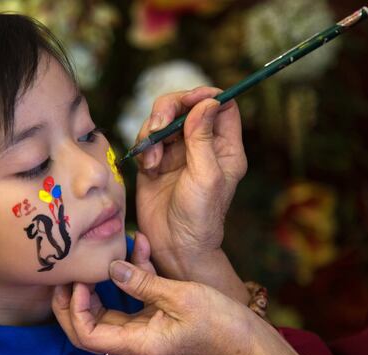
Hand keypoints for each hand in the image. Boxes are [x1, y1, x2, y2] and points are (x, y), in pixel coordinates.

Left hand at [52, 232, 254, 354]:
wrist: (245, 339)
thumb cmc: (217, 322)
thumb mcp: (178, 296)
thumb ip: (142, 282)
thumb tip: (111, 268)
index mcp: (137, 343)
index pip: (87, 335)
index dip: (75, 308)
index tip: (81, 280)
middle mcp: (135, 341)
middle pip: (88, 326)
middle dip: (73, 301)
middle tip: (68, 273)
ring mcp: (143, 330)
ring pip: (106, 311)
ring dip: (97, 288)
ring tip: (93, 260)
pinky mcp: (154, 318)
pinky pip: (131, 299)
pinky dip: (129, 276)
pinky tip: (137, 246)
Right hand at [134, 87, 246, 280]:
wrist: (174, 246)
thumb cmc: (199, 217)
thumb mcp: (206, 176)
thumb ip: (203, 138)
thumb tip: (208, 101)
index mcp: (224, 147)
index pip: (221, 105)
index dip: (205, 95)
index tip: (188, 100)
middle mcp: (201, 145)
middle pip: (186, 106)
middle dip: (169, 110)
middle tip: (159, 126)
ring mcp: (177, 152)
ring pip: (162, 120)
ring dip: (152, 132)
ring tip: (152, 160)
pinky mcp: (155, 161)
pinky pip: (146, 139)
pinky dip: (143, 148)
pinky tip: (147, 168)